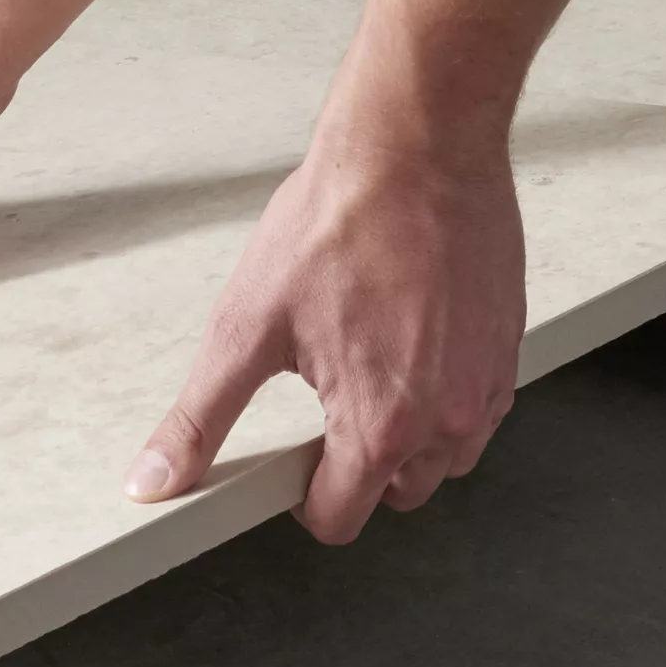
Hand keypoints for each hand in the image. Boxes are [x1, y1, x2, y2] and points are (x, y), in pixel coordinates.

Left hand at [125, 122, 524, 543]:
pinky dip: (445, 398)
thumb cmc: (340, 223)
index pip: (341, 519)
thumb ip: (201, 417)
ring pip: (444, 459)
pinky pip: (478, 410)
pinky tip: (413, 343)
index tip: (296, 454)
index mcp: (380, 427)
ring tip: (373, 369)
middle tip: (330, 398)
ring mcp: (485, 387)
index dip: (306, 495)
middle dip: (360, 465)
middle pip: (396, 495)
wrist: (417, 146)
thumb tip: (156, 478)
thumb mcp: (245, 326)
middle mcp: (445, 420)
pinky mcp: (509, 349)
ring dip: (410, 439)